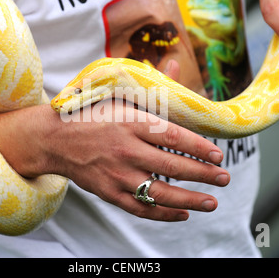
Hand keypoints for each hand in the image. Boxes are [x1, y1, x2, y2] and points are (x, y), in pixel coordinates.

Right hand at [0, 58, 228, 221]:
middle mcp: (125, 150)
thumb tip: (175, 64)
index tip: (218, 155)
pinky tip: (182, 215)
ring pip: (160, 193)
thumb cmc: (89, 114)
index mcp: (130, 122)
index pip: (173, 137)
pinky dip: (163, 214)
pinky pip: (140, 208)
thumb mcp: (118, 96)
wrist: (53, 138)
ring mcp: (116, 175)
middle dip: (203, 174)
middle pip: (172, 167)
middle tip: (224, 178)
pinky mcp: (109, 193)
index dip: (199, 148)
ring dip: (190, 200)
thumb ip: (150, 86)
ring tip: (212, 202)